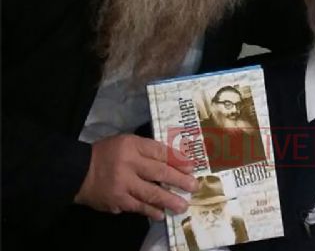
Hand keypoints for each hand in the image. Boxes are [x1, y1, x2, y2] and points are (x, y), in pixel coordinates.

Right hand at [74, 134, 197, 219]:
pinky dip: (151, 211)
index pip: (159, 151)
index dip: (178, 160)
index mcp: (132, 145)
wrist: (78, 172)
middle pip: (159, 172)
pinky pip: (138, 207)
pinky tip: (161, 214)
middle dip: (179, 180)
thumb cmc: (108, 154)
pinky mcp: (116, 201)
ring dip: (169, 200)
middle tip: (194, 186)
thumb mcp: (127, 142)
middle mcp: (129, 164)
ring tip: (182, 206)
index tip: (191, 167)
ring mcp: (122, 185)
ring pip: (150, 193)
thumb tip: (175, 160)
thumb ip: (148, 150)